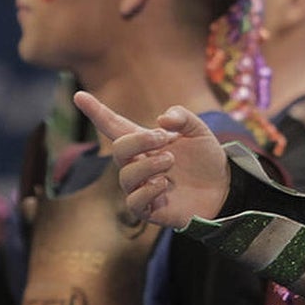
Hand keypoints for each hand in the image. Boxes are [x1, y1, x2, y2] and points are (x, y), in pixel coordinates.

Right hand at [73, 90, 230, 228]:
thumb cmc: (206, 158)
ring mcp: (142, 187)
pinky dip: (147, 190)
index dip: (96, 111)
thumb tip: (161, 120)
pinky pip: (133, 202)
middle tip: (164, 139)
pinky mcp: (150, 210)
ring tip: (171, 162)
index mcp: (145, 142)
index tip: (78, 95)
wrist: (225, 188)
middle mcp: (139, 164)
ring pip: (125, 175)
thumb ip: (182, 116)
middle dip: (138, 141)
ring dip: (148, 165)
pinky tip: (165, 184)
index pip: (114, 126)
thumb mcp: (198, 130)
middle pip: (119, 149)